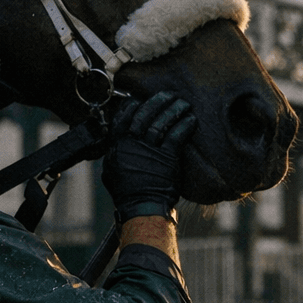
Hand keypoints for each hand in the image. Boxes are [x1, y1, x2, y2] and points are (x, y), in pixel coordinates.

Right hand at [100, 91, 195, 220]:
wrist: (142, 207)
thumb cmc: (127, 192)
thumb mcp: (111, 171)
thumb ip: (114, 153)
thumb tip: (115, 142)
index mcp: (118, 146)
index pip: (123, 117)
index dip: (133, 105)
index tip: (141, 98)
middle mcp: (132, 145)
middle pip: (144, 114)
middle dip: (158, 101)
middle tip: (168, 95)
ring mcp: (150, 151)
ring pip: (162, 122)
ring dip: (174, 110)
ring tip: (183, 104)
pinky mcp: (167, 158)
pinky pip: (176, 135)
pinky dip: (184, 125)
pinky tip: (191, 119)